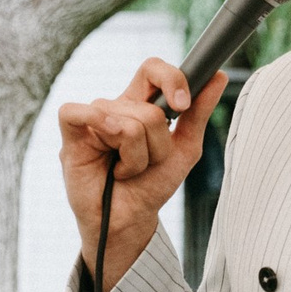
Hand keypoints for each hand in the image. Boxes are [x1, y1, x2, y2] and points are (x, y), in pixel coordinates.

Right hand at [57, 58, 225, 291]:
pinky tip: (106, 158)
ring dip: (134, 158)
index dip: (171, 79)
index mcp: (142, 105)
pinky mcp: (71, 134)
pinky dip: (100, 132)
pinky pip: (79, 112)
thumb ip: (199, 113)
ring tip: (125, 170)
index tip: (183, 106)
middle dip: (156, 146)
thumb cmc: (150, 186)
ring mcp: (93, 119)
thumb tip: (219, 76)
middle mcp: (117, 108)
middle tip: (146, 164)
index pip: (152, 70)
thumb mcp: (184, 149)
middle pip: (147, 109)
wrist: (128, 221)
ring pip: (125, 123)